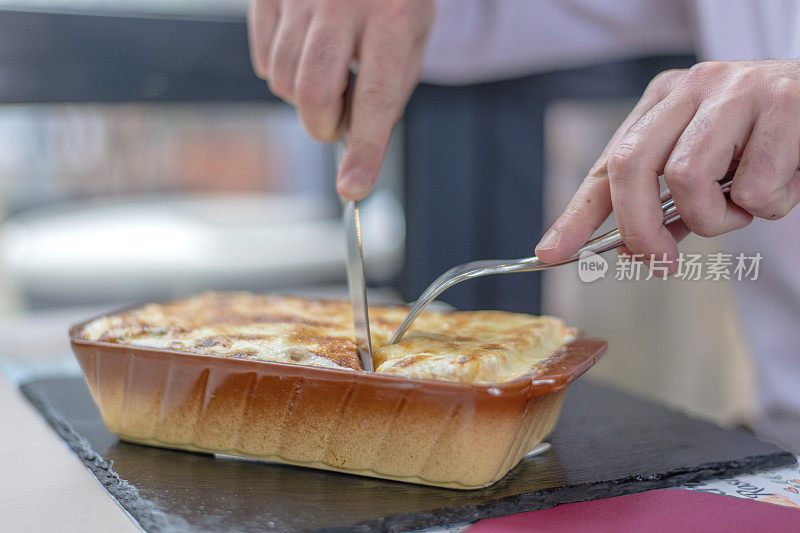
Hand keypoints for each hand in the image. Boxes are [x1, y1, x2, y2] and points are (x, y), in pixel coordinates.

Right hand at [248, 0, 434, 198]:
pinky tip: (304, 52)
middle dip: (321, 126)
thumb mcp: (411, 37)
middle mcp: (342, 1)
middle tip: (335, 123)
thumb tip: (355, 143)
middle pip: (313, 92)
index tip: (353, 188)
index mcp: (392, 15)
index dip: (365, 149)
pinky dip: (281, 72)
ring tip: (326, 74)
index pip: (377, 98)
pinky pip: (263, 59)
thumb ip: (388, 90)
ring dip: (302, 98)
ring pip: (281, 80)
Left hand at [535, 60, 799, 270]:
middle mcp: (693, 87)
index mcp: (665, 101)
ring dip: (717, 218)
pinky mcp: (783, 103)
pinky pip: (754, 188)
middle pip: (631, 167)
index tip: (551, 252)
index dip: (576, 214)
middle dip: (638, 229)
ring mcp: (736, 89)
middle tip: (659, 261)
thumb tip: (631, 249)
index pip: (607, 163)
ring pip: (688, 180)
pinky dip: (768, 206)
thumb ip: (670, 206)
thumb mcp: (711, 169)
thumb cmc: (768, 143)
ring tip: (746, 206)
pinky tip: (786, 182)